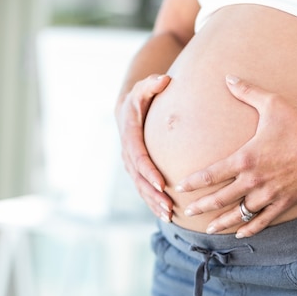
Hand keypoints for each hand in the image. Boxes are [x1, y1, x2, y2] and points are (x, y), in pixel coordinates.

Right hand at [115, 74, 173, 221]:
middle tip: (169, 207)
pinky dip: (153, 201)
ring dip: (154, 202)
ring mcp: (130, 163)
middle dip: (153, 194)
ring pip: (140, 187)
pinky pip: (143, 188)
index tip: (162, 183)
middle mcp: (127, 152)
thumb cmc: (141, 96)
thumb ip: (153, 83)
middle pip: (139, 178)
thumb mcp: (144, 87)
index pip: (139, 156)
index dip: (149, 171)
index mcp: (129, 134)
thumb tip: (165, 80)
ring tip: (169, 215)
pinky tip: (166, 214)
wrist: (127, 108)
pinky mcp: (136, 170)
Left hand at [176, 75, 296, 237]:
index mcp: (246, 158)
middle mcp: (254, 180)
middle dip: (201, 206)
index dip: (193, 183)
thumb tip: (228, 77)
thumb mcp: (272, 103)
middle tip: (186, 212)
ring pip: (239, 214)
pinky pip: (263, 221)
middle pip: (220, 199)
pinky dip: (250, 229)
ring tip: (209, 228)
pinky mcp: (285, 203)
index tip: (180, 187)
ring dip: (222, 222)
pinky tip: (241, 234)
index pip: (211, 174)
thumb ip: (247, 92)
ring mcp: (269, 194)